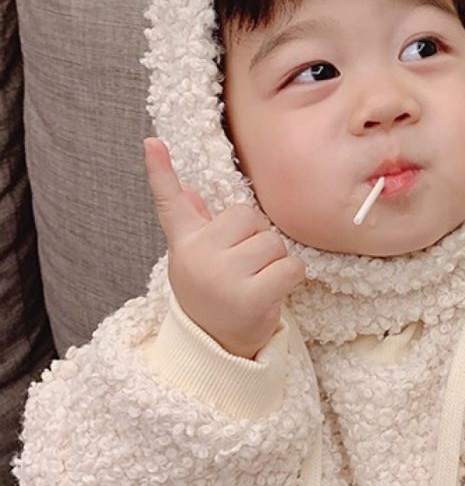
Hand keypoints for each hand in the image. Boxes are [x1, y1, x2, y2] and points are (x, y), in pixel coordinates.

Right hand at [143, 137, 305, 358]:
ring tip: (257, 282)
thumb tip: (189, 190)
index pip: (169, 203)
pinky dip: (292, 277)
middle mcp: (198, 256)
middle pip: (251, 218)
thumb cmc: (214, 291)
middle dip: (258, 239)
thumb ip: (197, 224)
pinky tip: (272, 293)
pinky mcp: (251, 297)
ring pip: (274, 243)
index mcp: (186, 242)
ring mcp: (222, 277)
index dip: (160, 171)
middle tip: (245, 267)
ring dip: (276, 261)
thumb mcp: (200, 258)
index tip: (151, 142)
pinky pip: (292, 266)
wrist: (219, 343)